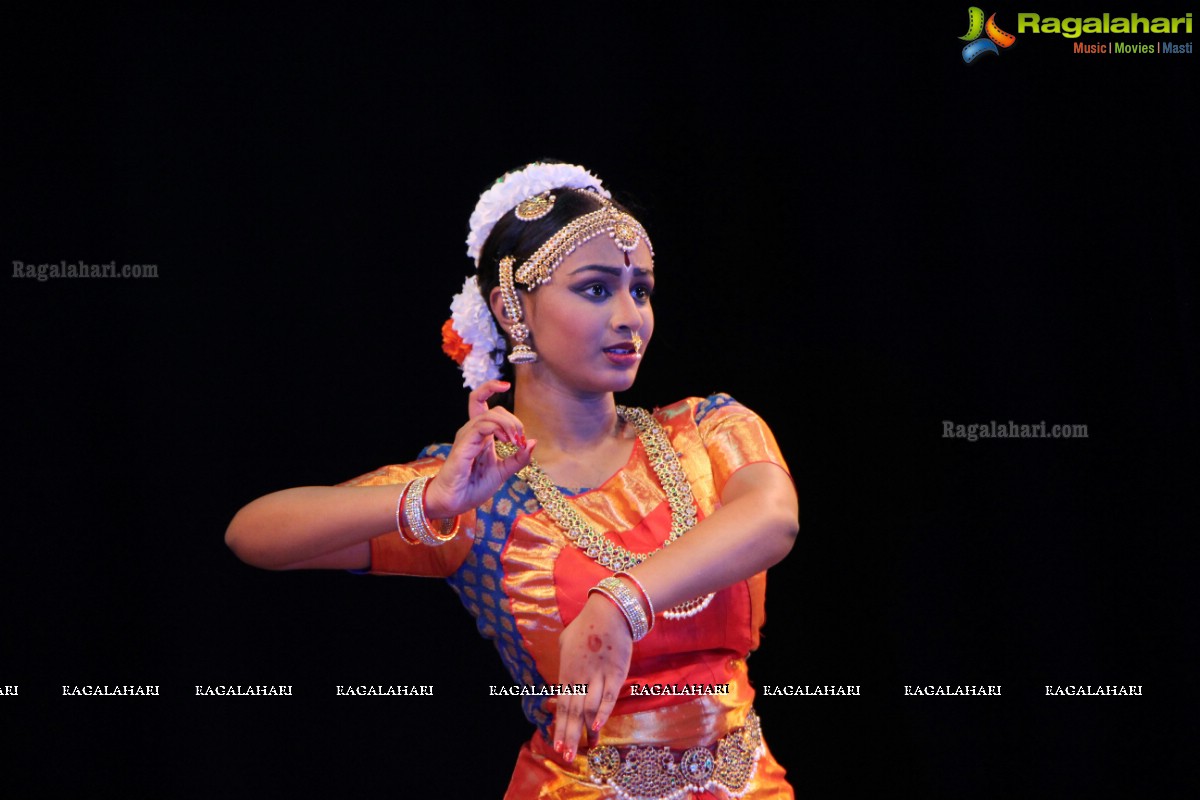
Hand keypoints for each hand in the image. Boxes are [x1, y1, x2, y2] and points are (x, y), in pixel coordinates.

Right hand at [424, 380, 534, 518]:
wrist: (455, 503)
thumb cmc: (473, 487)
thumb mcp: (503, 472)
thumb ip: (518, 458)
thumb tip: (533, 442)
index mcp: (480, 434)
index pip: (480, 401)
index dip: (491, 387)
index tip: (505, 385)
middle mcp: (471, 432)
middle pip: (493, 409)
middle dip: (513, 420)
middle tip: (520, 440)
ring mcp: (466, 437)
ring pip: (489, 415)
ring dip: (508, 425)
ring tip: (515, 442)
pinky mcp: (463, 446)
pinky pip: (481, 427)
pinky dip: (499, 429)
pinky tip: (506, 442)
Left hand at [551, 592, 632, 763]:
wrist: (609, 612)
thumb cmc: (586, 625)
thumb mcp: (565, 642)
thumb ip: (563, 661)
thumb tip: (562, 675)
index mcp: (567, 673)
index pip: (562, 706)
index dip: (560, 727)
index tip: (557, 745)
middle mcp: (580, 677)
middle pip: (574, 712)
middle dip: (570, 735)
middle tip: (567, 756)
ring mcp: (598, 676)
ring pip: (590, 708)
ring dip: (587, 730)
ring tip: (588, 747)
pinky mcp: (616, 673)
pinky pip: (609, 696)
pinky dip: (603, 711)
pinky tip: (598, 725)